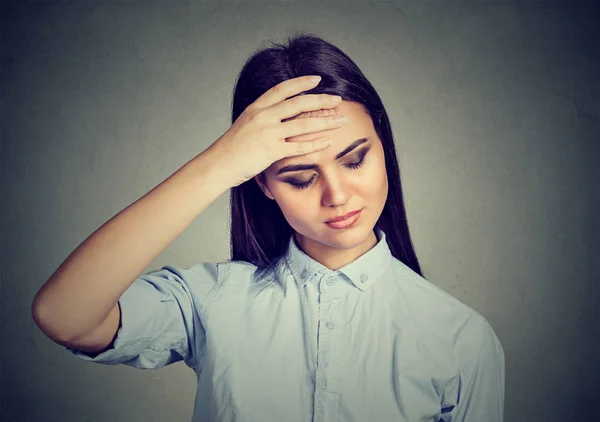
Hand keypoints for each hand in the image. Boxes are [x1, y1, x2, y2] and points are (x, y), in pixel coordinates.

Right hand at [210, 75, 346, 187]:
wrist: (217, 164)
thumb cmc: (230, 148)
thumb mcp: (245, 124)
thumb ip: (262, 117)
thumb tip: (279, 114)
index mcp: (256, 107)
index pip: (283, 89)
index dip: (301, 82)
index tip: (318, 79)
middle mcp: (263, 117)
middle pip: (298, 104)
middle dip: (321, 101)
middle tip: (337, 99)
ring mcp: (267, 134)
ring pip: (303, 125)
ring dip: (326, 122)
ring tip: (341, 120)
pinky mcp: (271, 151)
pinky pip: (299, 147)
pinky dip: (315, 144)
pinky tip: (328, 142)